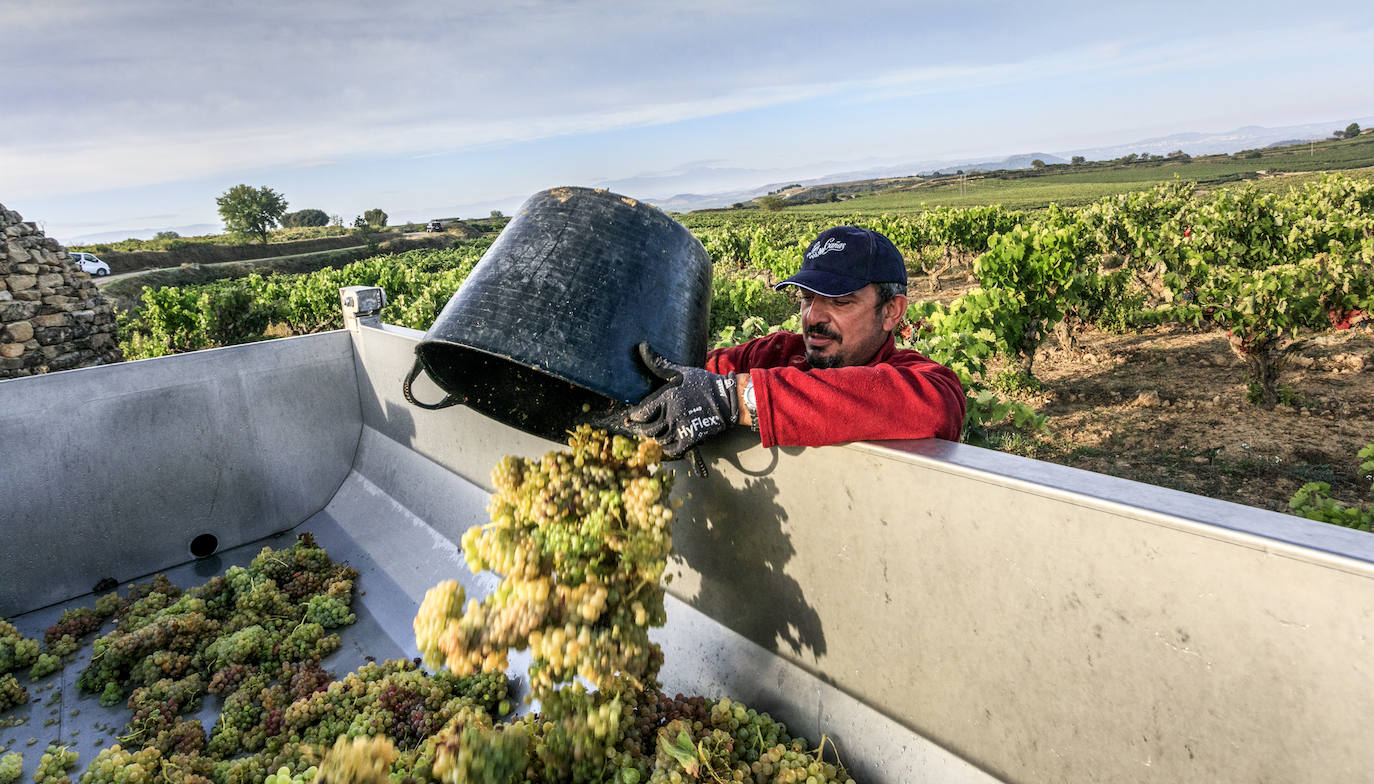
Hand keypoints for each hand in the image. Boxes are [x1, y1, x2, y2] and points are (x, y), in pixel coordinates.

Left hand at [622, 342, 738, 457]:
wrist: (727, 399)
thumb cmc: (703, 383)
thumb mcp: (680, 371)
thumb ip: (659, 364)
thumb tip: (642, 346)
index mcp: (666, 398)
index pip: (641, 413)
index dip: (633, 416)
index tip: (630, 416)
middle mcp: (671, 415)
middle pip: (647, 429)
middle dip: (640, 428)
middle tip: (638, 426)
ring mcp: (681, 428)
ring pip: (659, 439)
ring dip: (656, 436)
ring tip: (656, 430)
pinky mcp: (691, 439)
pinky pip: (672, 449)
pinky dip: (668, 446)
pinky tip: (669, 440)